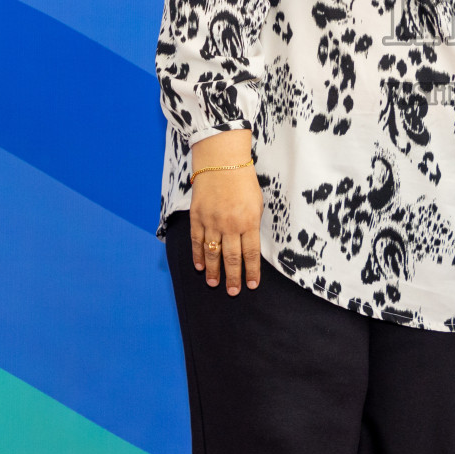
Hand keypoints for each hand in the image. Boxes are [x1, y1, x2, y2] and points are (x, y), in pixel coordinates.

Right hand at [189, 131, 262, 295]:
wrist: (221, 161)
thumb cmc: (243, 181)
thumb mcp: (257, 203)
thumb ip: (252, 224)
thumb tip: (248, 244)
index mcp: (249, 222)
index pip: (251, 253)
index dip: (251, 271)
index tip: (252, 285)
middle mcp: (230, 225)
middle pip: (232, 258)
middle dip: (233, 277)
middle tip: (232, 292)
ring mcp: (212, 222)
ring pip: (212, 253)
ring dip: (214, 271)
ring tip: (215, 284)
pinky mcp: (198, 217)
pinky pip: (197, 241)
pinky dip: (198, 255)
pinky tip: (200, 266)